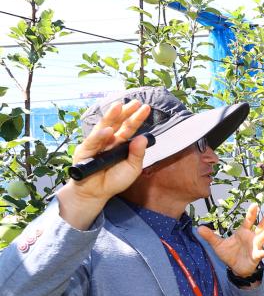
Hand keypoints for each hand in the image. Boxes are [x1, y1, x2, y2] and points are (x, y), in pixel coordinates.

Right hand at [58, 100, 151, 229]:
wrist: (97, 193)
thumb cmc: (114, 180)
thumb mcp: (132, 168)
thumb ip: (137, 154)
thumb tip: (143, 138)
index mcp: (120, 143)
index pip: (129, 128)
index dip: (137, 118)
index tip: (146, 107)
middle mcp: (108, 140)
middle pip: (118, 123)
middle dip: (125, 112)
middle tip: (135, 102)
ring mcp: (96, 143)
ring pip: (104, 127)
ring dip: (111, 116)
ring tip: (119, 106)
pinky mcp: (85, 150)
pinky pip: (93, 141)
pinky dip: (100, 136)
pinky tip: (108, 131)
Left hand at [197, 204, 263, 277]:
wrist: (235, 268)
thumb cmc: (229, 254)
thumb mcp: (218, 244)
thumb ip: (210, 236)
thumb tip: (198, 228)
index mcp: (243, 232)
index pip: (249, 220)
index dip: (252, 213)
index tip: (255, 204)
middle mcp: (252, 237)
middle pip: (260, 226)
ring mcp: (255, 246)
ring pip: (262, 238)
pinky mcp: (256, 257)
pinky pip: (259, 254)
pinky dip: (261, 253)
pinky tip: (263, 253)